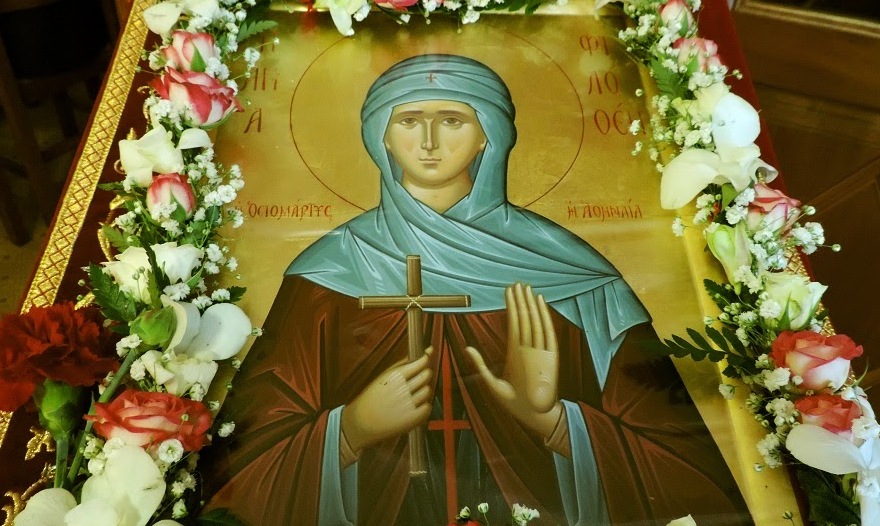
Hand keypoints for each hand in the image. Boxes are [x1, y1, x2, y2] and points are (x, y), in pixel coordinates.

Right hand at [341, 347, 433, 452]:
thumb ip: (404, 363)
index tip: (425, 360)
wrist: (362, 422)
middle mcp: (403, 388)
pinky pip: (427, 407)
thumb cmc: (373, 396)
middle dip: (424, 376)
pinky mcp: (412, 418)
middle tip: (416, 381)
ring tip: (411, 396)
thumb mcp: (384, 376)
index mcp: (395, 375)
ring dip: (423, 392)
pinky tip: (412, 407)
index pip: (421, 363)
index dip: (425, 361)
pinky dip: (423, 407)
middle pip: (427, 376)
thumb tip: (426, 350)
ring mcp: (408, 403)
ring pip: (428, 391)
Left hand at [466, 283, 562, 439]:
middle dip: (520, 300)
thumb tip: (467, 348)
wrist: (532, 415)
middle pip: (524, 318)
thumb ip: (480, 365)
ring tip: (527, 288)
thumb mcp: (491, 383)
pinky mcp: (550, 356)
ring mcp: (539, 350)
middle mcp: (528, 347)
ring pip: (535, 321)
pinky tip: (540, 303)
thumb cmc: (513, 402)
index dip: (511, 306)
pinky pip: (548, 333)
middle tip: (517, 283)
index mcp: (515, 351)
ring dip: (531, 304)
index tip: (509, 291)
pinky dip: (545, 317)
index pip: (514, 322)